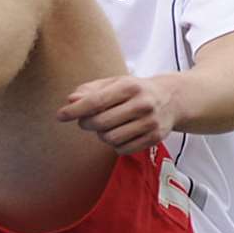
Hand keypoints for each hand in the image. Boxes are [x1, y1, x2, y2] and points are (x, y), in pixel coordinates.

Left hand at [57, 73, 180, 155]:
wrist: (173, 98)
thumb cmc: (136, 90)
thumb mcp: (115, 83)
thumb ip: (91, 90)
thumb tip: (71, 101)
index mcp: (130, 86)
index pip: (96, 101)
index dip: (75, 110)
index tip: (60, 115)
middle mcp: (142, 104)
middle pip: (100, 123)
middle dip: (86, 123)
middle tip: (86, 120)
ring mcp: (150, 122)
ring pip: (110, 138)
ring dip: (102, 135)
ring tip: (106, 126)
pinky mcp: (155, 138)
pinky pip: (123, 149)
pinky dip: (116, 145)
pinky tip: (120, 134)